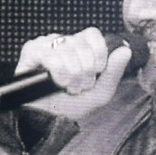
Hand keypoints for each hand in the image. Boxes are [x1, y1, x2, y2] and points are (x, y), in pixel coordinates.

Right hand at [19, 27, 134, 119]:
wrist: (48, 120)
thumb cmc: (71, 105)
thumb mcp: (100, 92)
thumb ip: (114, 72)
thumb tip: (125, 50)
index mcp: (79, 47)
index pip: (92, 34)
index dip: (98, 53)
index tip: (96, 72)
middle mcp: (62, 43)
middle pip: (81, 43)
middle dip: (85, 70)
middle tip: (79, 85)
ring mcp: (45, 45)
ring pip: (67, 49)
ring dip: (71, 74)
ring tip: (67, 86)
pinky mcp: (30, 51)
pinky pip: (50, 55)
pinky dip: (58, 72)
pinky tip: (56, 81)